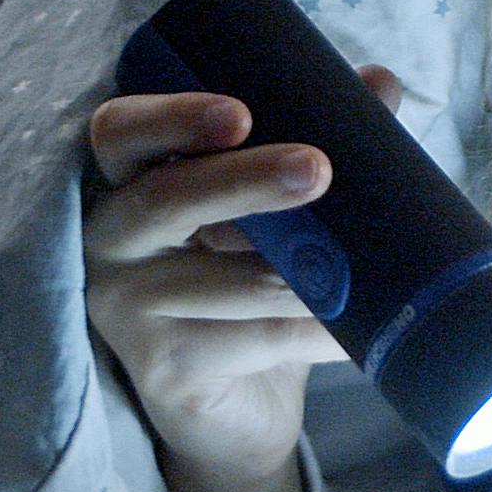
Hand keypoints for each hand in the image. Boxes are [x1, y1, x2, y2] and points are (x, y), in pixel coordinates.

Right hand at [82, 66, 400, 491]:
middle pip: (164, 199)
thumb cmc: (250, 286)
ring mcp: (126, 308)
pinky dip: (316, 333)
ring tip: (375, 271)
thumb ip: (317, 142)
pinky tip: (358, 331)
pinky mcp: (161, 370)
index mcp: (132, 180)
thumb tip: (380, 83)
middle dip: (245, 180)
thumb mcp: (280, 214)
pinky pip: (254, 341)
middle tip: (318, 169)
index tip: (240, 114)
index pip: (120, 131)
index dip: (171, 117)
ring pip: (227, 281)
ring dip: (309, 275)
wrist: (241, 408)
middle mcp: (111, 238)